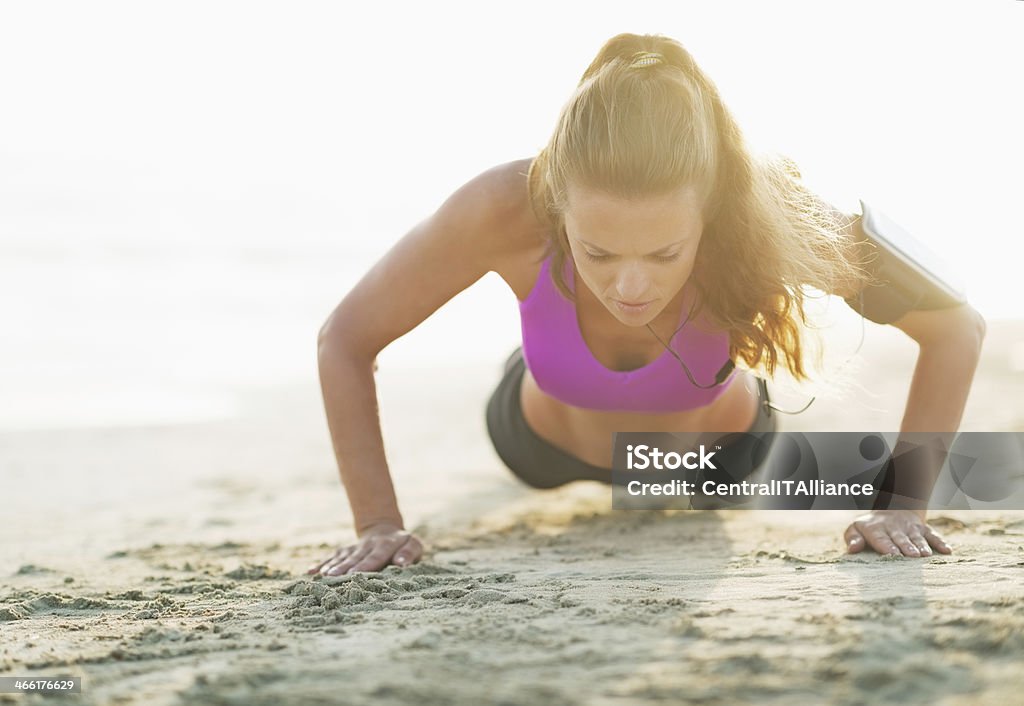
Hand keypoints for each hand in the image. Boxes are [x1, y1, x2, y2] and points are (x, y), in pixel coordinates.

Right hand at [306, 523, 423, 574]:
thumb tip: (402, 563)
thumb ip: (409, 553)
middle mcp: (367, 546)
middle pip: (355, 558)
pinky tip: (310, 572)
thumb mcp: (413, 545)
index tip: (356, 573)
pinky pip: (331, 557)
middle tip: (333, 577)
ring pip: (341, 557)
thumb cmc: (402, 545)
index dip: (366, 565)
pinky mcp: (344, 551)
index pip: (375, 556)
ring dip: (331, 567)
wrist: (383, 530)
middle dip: (344, 567)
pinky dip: (321, 564)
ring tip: (322, 577)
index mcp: (385, 545)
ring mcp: (353, 548)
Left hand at [844, 510, 951, 556]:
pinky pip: (933, 535)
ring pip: (917, 537)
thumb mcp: (855, 529)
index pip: (881, 538)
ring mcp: (910, 528)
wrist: (890, 511)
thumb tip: (852, 549)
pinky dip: (940, 542)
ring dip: (922, 545)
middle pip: (901, 538)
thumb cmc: (870, 528)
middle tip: (912, 556)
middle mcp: (894, 528)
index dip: (887, 546)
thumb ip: (852, 538)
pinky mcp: (923, 529)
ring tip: (926, 555)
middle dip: (906, 546)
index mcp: (876, 529)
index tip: (893, 555)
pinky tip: (947, 551)